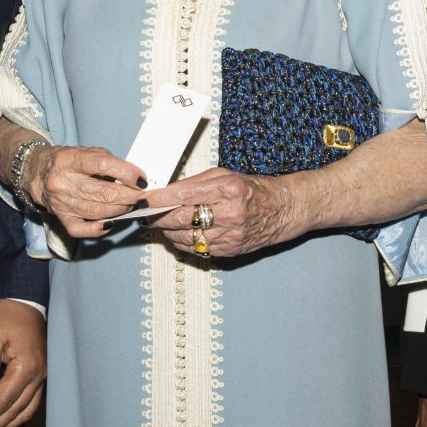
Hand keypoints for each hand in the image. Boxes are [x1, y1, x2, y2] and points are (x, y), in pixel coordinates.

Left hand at [0, 300, 47, 426]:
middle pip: (15, 410)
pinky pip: (31, 402)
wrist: (23, 299)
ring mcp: (42, 376)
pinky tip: (3, 419)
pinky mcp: (40, 374)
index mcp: (26, 366)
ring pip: (26, 410)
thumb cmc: (5, 315)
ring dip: (6, 424)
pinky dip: (16, 414)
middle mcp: (39, 375)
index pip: (4, 400)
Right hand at [26, 143, 143, 238]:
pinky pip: (80, 229)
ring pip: (97, 211)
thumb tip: (134, 179)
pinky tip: (110, 224)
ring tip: (131, 206)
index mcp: (70, 159)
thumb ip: (108, 162)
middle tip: (142, 197)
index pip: (103, 165)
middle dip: (129, 196)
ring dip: (120, 210)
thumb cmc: (68, 161)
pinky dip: (97, 229)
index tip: (142, 180)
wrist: (37, 172)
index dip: (127, 173)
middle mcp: (63, 181)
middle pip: (103, 193)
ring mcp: (61, 202)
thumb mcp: (86, 152)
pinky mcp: (60, 217)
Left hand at [142, 166, 301, 259]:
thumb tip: (165, 192)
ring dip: (168, 232)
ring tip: (161, 223)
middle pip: (181, 220)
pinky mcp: (230, 251)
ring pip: (186, 238)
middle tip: (145, 214)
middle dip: (158, 217)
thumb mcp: (225, 175)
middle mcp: (230, 214)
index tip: (143, 201)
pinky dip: (183, 242)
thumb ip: (195, 183)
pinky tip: (179, 233)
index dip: (159, 200)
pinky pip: (197, 249)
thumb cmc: (253, 189)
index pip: (184, 196)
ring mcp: (231, 236)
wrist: (283, 210)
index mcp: (228, 189)